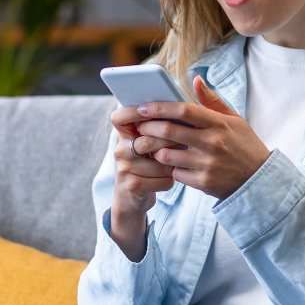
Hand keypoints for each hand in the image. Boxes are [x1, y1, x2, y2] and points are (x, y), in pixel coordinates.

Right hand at [109, 104, 182, 259]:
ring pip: (160, 160)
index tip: (149, 109)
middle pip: (149, 139)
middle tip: (184, 143)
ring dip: (174, 164)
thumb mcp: (148, 145)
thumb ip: (158, 127)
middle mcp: (120, 149)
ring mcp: (124, 168)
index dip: (132, 112)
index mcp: (124, 135)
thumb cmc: (148, 165)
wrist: (133, 198)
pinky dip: (171, 180)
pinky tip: (170, 179)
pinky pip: (163, 179)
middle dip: (171, 142)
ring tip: (177, 164)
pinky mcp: (132, 185)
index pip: (119, 117)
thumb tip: (182, 106)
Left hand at [134, 76, 269, 199]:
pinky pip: (175, 173)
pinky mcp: (203, 182)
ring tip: (152, 145)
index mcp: (219, 123)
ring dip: (155, 150)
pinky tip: (170, 163)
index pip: (184, 110)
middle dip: (148, 127)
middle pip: (170, 131)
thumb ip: (212, 101)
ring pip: (167, 154)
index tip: (143, 107)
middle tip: (139, 126)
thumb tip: (196, 79)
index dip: (160, 107)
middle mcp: (213, 142)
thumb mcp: (234, 120)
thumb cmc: (244, 145)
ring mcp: (207, 164)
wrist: (259, 180)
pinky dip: (170, 168)